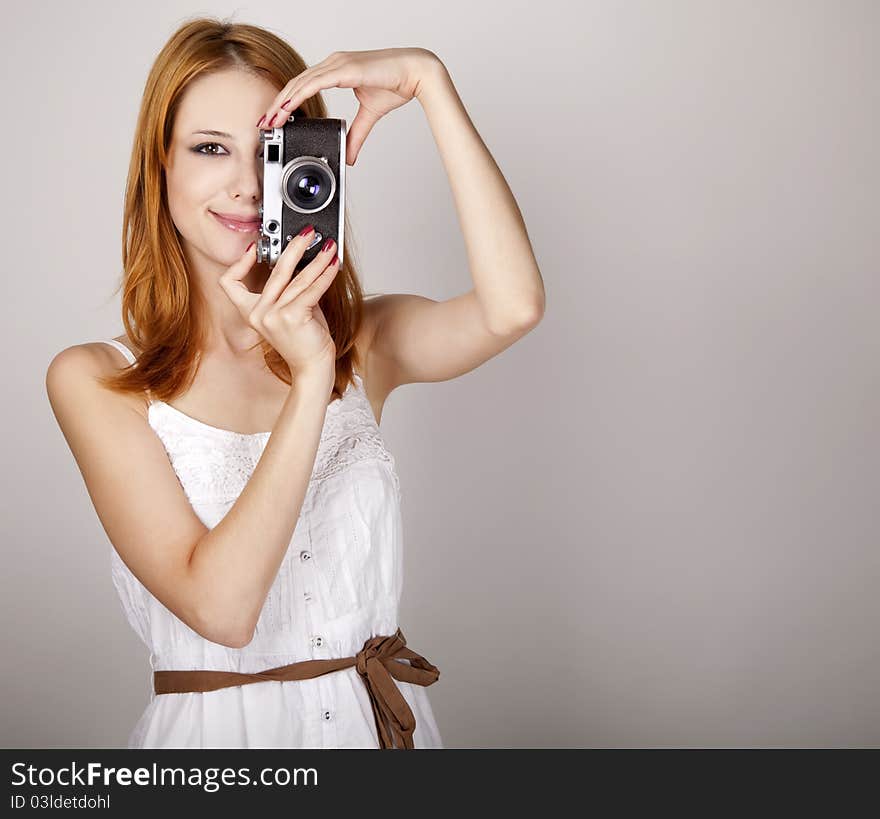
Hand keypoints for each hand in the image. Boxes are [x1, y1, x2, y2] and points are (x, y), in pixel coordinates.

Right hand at [218, 230, 339, 375]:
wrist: (312, 368)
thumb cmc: (304, 341)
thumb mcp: (290, 311)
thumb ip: (290, 290)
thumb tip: (304, 262)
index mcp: (250, 312)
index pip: (229, 283)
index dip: (239, 263)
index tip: (254, 248)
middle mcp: (258, 313)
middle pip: (274, 271)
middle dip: (294, 247)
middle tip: (307, 233)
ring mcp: (273, 316)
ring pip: (298, 279)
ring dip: (317, 259)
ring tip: (328, 247)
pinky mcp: (292, 317)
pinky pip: (311, 289)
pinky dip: (325, 274)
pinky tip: (333, 265)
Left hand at [259, 47, 442, 164]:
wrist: (416, 73)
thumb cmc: (396, 85)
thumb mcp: (369, 115)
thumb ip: (356, 134)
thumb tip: (348, 154)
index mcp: (337, 71)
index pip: (304, 85)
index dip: (287, 102)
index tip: (276, 120)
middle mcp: (334, 64)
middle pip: (296, 84)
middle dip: (278, 105)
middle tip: (265, 124)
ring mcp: (337, 64)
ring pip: (301, 82)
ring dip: (283, 102)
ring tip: (271, 119)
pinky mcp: (344, 69)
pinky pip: (315, 81)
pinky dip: (299, 95)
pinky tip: (288, 107)